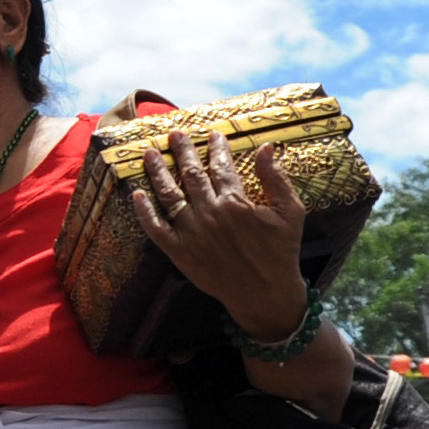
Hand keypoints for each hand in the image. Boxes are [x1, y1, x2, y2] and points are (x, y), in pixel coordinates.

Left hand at [127, 124, 308, 342]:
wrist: (265, 294)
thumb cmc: (281, 252)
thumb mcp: (291, 212)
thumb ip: (276, 178)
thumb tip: (265, 148)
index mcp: (234, 202)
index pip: (220, 167)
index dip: (215, 148)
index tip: (211, 135)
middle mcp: (209, 214)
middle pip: (191, 175)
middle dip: (182, 152)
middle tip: (174, 135)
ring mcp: (191, 233)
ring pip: (169, 196)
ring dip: (158, 172)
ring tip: (150, 154)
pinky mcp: (179, 252)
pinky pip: (155, 229)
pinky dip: (145, 212)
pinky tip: (137, 195)